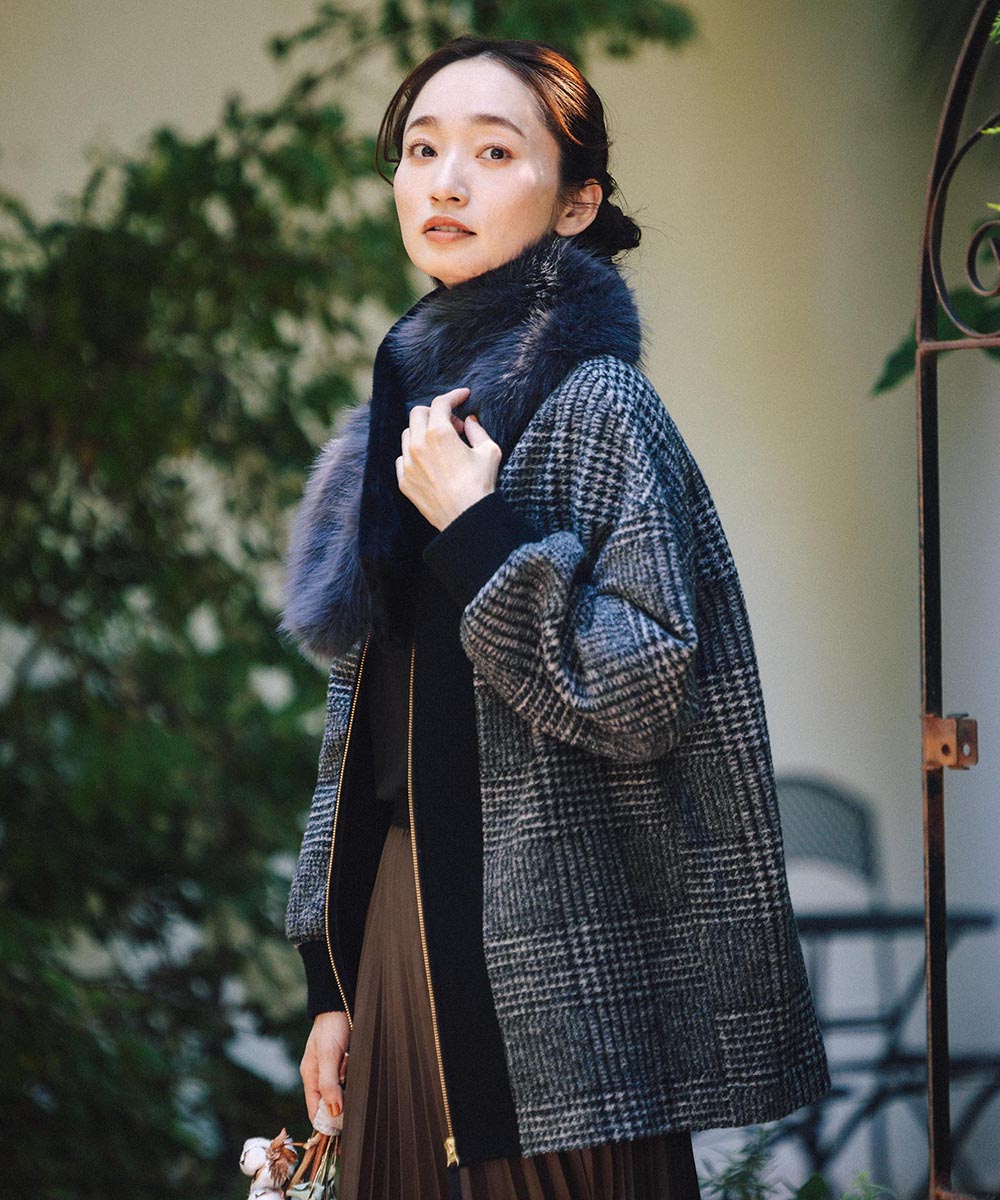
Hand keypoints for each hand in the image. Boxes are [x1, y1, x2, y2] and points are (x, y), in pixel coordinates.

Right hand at [300, 1011, 350, 1127]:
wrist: (342, 1004)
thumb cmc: (331, 1027)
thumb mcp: (328, 1055)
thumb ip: (328, 1083)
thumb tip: (333, 1113)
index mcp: (311, 1077)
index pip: (315, 1111)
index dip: (325, 1124)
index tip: (340, 1138)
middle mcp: (322, 1077)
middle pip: (331, 1105)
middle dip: (342, 1110)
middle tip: (355, 1117)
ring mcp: (335, 1071)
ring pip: (344, 1094)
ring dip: (352, 1094)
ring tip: (357, 1088)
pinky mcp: (348, 1065)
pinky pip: (353, 1082)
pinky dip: (358, 1083)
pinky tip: (362, 1078)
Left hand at [396, 387, 500, 529]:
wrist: (467, 519)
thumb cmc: (481, 486)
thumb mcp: (489, 452)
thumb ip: (477, 431)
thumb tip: (469, 421)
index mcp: (439, 433)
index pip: (440, 403)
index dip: (453, 396)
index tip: (462, 396)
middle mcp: (418, 445)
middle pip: (418, 414)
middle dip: (436, 413)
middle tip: (454, 424)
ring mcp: (408, 464)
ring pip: (407, 435)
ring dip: (423, 432)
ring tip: (442, 444)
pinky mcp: (404, 481)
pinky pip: (403, 459)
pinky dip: (414, 454)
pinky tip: (430, 462)